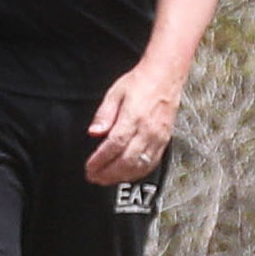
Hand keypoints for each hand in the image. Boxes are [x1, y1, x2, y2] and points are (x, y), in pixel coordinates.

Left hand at [85, 59, 181, 185]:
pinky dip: (137, 173)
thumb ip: (104, 115)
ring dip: (121, 176)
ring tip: (106, 179)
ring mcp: (158, 137)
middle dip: (107, 173)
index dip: (100, 160)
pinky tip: (126, 175)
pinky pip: (151, 163)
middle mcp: (148, 130)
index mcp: (134, 117)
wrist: (165, 76)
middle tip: (93, 177)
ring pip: (139, 166)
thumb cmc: (139, 82)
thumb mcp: (115, 93)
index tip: (89, 167)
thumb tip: (93, 132)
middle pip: (126, 160)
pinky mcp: (164, 141)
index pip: (114, 145)